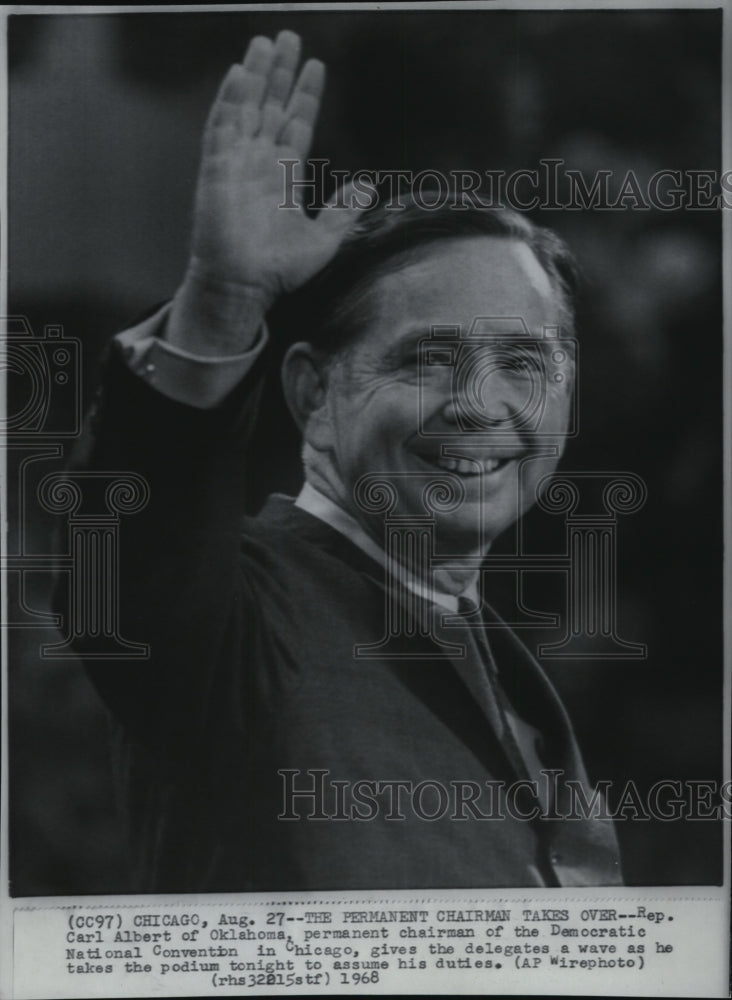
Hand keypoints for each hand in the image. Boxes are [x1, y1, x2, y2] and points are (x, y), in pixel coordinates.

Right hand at [167, 30, 362, 355]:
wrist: (245, 287)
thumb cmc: (278, 269)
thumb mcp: (324, 239)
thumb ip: (344, 211)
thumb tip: (369, 186)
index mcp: (284, 175)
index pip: (297, 122)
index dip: (306, 94)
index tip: (316, 66)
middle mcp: (260, 162)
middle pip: (271, 105)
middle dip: (280, 72)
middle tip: (288, 36)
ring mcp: (237, 162)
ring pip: (247, 107)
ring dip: (256, 75)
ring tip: (265, 42)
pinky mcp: (216, 169)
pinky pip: (222, 127)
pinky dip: (230, 100)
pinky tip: (240, 73)